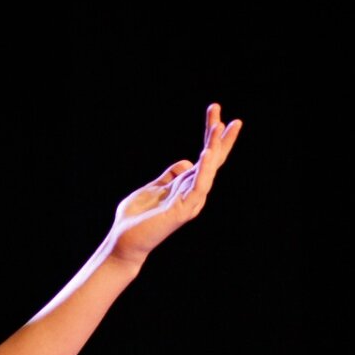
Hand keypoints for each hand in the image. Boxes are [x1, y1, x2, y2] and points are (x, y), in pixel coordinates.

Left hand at [108, 104, 242, 264]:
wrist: (125, 242)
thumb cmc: (136, 218)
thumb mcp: (154, 188)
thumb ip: (170, 176)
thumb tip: (186, 162)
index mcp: (186, 187)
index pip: (205, 158)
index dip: (211, 136)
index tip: (216, 112)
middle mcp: (193, 194)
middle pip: (212, 161)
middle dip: (220, 137)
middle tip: (230, 116)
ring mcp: (189, 202)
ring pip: (208, 171)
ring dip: (214, 148)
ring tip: (219, 126)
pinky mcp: (181, 210)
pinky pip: (198, 187)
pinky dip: (203, 170)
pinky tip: (206, 153)